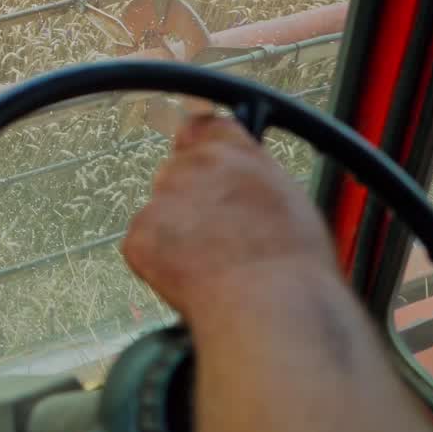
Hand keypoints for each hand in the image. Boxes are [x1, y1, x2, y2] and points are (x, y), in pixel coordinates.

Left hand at [122, 114, 338, 323]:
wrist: (271, 304)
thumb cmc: (293, 263)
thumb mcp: (289, 198)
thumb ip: (252, 175)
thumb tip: (238, 175)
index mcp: (234, 152)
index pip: (201, 127)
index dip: (198, 146)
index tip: (196, 156)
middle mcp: (193, 166)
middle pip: (175, 172)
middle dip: (187, 198)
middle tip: (214, 234)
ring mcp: (161, 199)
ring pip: (160, 212)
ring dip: (174, 233)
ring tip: (212, 264)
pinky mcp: (139, 234)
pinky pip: (143, 245)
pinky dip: (159, 263)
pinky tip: (192, 278)